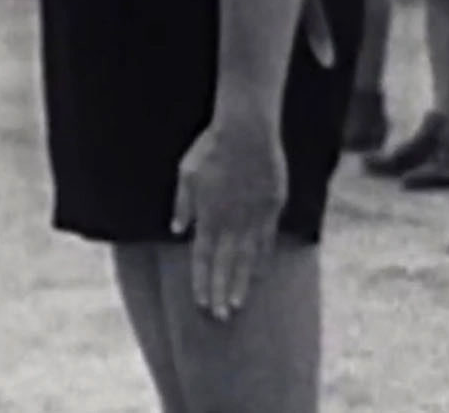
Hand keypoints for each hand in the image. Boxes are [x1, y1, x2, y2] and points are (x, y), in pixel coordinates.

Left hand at [171, 107, 285, 320]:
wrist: (247, 131)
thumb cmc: (211, 149)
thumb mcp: (186, 174)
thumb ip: (182, 204)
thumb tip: (176, 230)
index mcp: (208, 215)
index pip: (202, 257)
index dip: (202, 282)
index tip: (202, 303)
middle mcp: (231, 221)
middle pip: (225, 264)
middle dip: (221, 292)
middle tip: (221, 316)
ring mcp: (254, 216)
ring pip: (248, 258)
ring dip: (242, 283)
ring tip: (239, 304)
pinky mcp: (272, 207)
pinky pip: (268, 240)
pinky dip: (263, 259)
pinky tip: (261, 274)